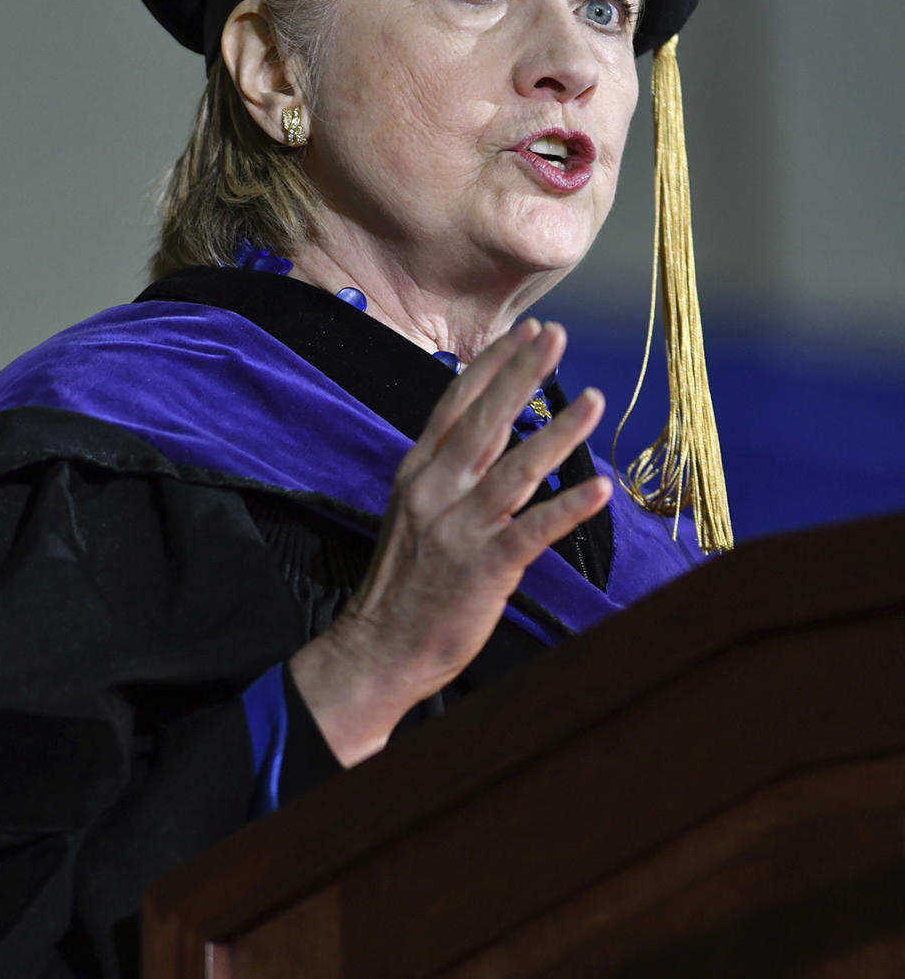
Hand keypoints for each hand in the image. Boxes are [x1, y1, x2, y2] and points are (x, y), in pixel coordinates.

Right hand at [290, 319, 610, 765]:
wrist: (379, 647)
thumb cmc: (403, 579)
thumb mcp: (412, 509)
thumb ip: (444, 470)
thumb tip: (484, 431)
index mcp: (418, 472)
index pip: (456, 404)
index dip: (492, 365)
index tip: (524, 331)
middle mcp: (435, 490)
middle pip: (485, 421)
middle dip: (522, 374)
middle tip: (556, 336)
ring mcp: (459, 528)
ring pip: (516, 468)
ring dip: (559, 431)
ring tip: (593, 397)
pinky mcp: (483, 567)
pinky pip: (532, 531)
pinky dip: (567, 508)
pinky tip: (599, 487)